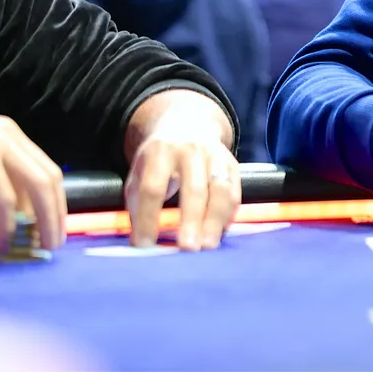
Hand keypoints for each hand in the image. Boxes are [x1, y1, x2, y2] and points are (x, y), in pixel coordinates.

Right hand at [0, 99, 64, 254]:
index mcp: (8, 138)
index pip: (45, 171)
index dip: (53, 202)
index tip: (52, 228)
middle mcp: (10, 137)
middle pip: (49, 179)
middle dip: (55, 214)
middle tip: (53, 243)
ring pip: (37, 186)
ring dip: (43, 220)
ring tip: (38, 246)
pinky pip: (5, 196)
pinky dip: (7, 223)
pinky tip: (1, 242)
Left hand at [123, 91, 238, 249]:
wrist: (186, 125)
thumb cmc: (157, 161)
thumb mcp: (138, 173)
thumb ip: (138, 203)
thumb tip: (141, 241)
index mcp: (160, 152)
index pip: (153, 188)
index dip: (147, 218)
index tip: (144, 245)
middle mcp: (190, 151)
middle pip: (194, 189)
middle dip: (191, 220)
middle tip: (187, 248)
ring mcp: (215, 156)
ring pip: (221, 189)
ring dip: (215, 220)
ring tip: (208, 245)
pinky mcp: (232, 164)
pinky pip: (235, 192)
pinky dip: (228, 215)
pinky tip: (219, 234)